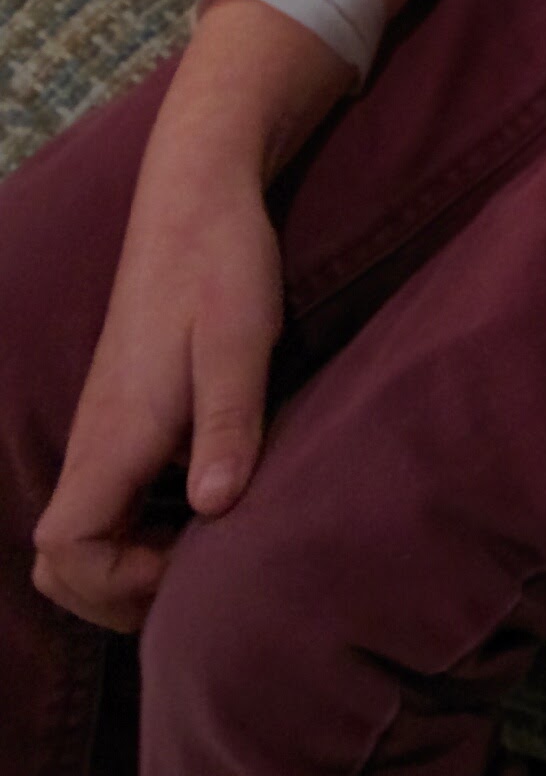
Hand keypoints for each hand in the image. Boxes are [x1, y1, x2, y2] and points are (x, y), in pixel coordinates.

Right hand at [31, 152, 282, 632]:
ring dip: (131, 558)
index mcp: (114, 436)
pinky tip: (208, 499)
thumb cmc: (221, 266)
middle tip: (198, 572)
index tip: (191, 555)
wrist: (199, 198)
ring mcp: (108, 428)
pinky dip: (143, 523)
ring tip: (208, 546)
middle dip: (116, 590)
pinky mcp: (127, 413)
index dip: (117, 581)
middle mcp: (98, 440)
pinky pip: (112, 497)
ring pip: (85, 529)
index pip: (65, 550)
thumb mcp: (240, 342)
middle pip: (61, 557)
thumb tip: (216, 508)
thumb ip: (229, 424)